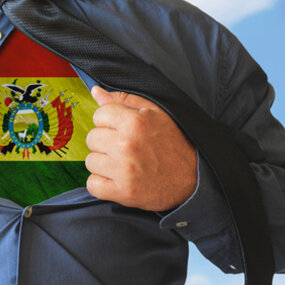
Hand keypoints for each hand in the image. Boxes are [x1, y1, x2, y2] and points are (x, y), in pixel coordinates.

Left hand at [85, 86, 196, 211]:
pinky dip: (102, 184)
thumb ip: (124, 100)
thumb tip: (96, 92)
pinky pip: (92, 185)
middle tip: (125, 149)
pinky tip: (118, 179)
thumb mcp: (155, 114)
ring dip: (103, 164)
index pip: (98, 115)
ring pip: (90, 161)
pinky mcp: (123, 192)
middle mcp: (126, 144)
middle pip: (92, 138)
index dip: (109, 122)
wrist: (194, 179)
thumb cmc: (174, 144)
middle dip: (105, 142)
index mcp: (134, 122)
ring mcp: (124, 170)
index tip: (122, 130)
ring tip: (123, 164)